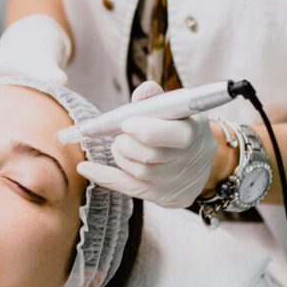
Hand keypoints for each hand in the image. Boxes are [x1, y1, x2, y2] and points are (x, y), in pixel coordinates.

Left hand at [76, 81, 217, 208]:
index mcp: (194, 132)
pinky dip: (103, 176)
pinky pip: (126, 186)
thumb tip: (143, 91)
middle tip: (123, 132)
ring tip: (121, 144)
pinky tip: (84, 168)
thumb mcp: (178, 109)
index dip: (146, 130)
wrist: (201, 163)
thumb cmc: (182, 127)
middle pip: (148, 155)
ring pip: (136, 170)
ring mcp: (172, 181)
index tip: (127, 124)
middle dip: (127, 142)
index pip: (172, 135)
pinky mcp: (158, 195)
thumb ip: (157, 99)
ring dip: (120, 154)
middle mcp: (186, 160)